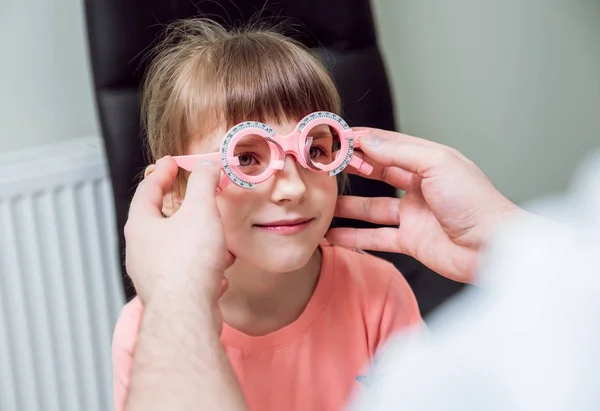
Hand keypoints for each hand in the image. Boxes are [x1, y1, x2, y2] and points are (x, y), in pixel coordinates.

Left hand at [124, 156, 233, 309]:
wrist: (186, 314)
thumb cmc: (188, 262)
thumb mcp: (200, 210)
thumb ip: (204, 183)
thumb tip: (207, 165)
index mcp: (141, 226)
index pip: (148, 189)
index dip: (163, 172)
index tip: (172, 162)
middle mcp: (140, 250)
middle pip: (158, 220)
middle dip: (182, 208)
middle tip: (194, 197)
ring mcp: (152, 275)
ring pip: (175, 249)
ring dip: (197, 241)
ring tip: (216, 238)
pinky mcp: (168, 296)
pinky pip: (186, 274)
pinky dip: (203, 268)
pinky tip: (219, 273)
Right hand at [327, 128, 519, 282]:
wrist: (494, 248)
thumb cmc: (476, 202)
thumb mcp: (437, 164)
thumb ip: (399, 152)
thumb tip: (366, 140)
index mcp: (428, 161)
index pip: (387, 145)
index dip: (361, 141)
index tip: (335, 139)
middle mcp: (418, 186)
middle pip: (377, 173)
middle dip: (351, 169)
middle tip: (324, 168)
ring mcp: (413, 215)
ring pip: (371, 207)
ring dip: (347, 206)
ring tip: (322, 203)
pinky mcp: (410, 241)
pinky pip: (376, 237)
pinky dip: (354, 237)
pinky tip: (334, 235)